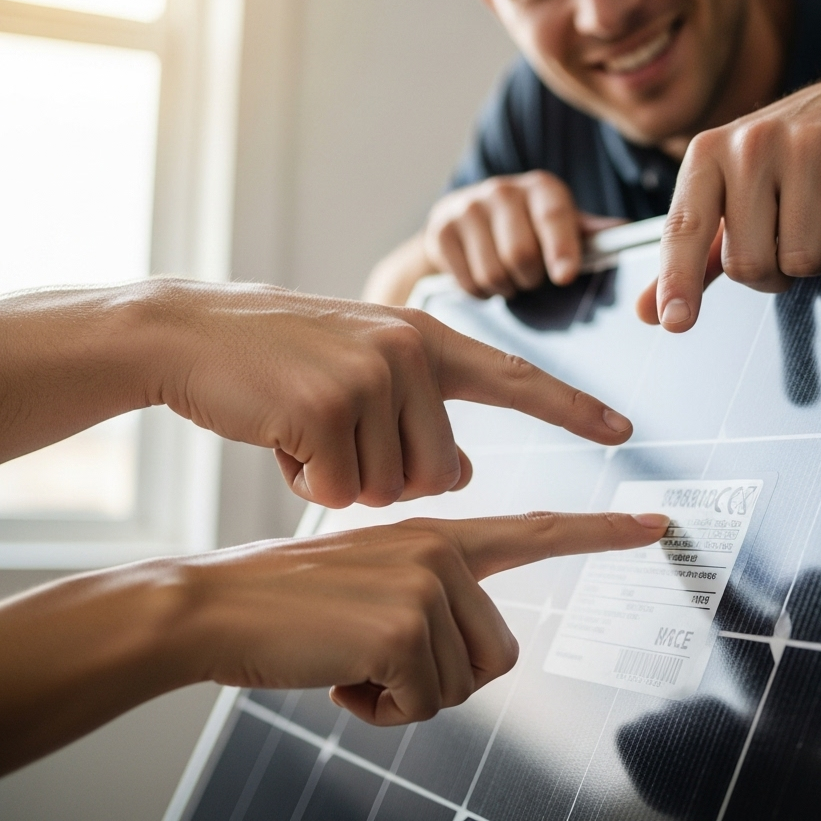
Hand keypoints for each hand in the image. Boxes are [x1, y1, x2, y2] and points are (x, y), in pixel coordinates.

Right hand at [0, 281, 633, 509]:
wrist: (193, 331)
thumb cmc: (282, 357)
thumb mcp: (365, 368)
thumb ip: (423, 412)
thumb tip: (465, 472)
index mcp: (428, 337)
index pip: (518, 378)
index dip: (572, 407)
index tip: (625, 429)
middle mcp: (412, 350)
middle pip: (440, 473)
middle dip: (388, 476)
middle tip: (336, 433)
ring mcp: (371, 375)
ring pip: (389, 488)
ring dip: (343, 477)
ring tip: (304, 425)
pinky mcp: (327, 407)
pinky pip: (338, 490)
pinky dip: (306, 480)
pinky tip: (279, 436)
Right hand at [0, 511, 667, 771]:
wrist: (216, 604)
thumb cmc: (293, 604)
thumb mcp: (372, 582)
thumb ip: (431, 597)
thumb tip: (475, 651)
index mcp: (439, 534)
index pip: (535, 529)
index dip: (600, 533)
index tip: (658, 526)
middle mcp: (442, 547)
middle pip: (496, 653)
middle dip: (439, 677)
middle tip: (374, 659)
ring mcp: (427, 580)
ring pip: (461, 682)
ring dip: (403, 693)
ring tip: (351, 659)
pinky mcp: (405, 622)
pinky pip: (422, 702)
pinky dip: (379, 709)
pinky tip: (338, 675)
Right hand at [424, 170, 623, 297]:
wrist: (460, 219)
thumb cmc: (525, 226)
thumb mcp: (559, 224)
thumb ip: (588, 232)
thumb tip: (623, 232)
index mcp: (541, 188)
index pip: (554, 216)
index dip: (561, 248)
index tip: (565, 276)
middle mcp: (503, 190)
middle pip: (521, 254)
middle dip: (530, 279)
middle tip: (530, 278)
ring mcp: (467, 208)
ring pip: (494, 273)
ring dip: (506, 288)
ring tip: (508, 277)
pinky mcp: (440, 231)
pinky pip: (468, 282)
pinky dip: (480, 292)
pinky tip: (483, 277)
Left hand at [637, 70, 820, 331]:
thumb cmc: (791, 157)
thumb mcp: (730, 194)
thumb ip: (692, 256)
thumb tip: (648, 312)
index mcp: (708, 154)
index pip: (684, 229)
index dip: (678, 280)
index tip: (674, 321)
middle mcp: (751, 143)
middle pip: (749, 263)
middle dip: (772, 273)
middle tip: (786, 239)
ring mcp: (806, 143)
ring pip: (802, 259)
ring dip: (816, 258)